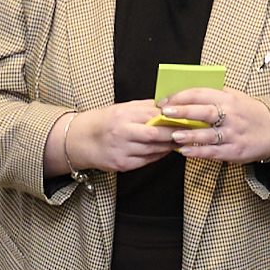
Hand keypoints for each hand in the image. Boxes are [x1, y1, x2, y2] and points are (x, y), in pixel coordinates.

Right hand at [43, 102, 182, 175]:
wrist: (80, 141)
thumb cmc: (104, 122)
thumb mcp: (121, 108)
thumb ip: (145, 107)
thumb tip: (169, 104)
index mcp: (122, 115)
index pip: (154, 116)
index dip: (173, 118)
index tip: (187, 117)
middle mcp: (121, 133)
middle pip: (156, 134)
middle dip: (174, 134)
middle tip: (189, 132)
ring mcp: (121, 151)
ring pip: (153, 149)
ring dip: (169, 146)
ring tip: (180, 141)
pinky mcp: (121, 165)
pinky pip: (146, 161)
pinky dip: (159, 155)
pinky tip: (165, 150)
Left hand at [158, 89, 269, 163]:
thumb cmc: (248, 113)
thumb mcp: (235, 97)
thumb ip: (213, 95)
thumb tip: (182, 94)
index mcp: (228, 98)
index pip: (201, 93)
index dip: (181, 96)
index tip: (164, 101)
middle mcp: (231, 115)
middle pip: (204, 112)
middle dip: (183, 111)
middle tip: (164, 113)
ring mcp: (233, 134)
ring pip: (208, 134)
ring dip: (190, 135)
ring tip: (173, 135)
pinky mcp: (235, 151)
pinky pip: (214, 152)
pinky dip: (198, 152)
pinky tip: (184, 151)